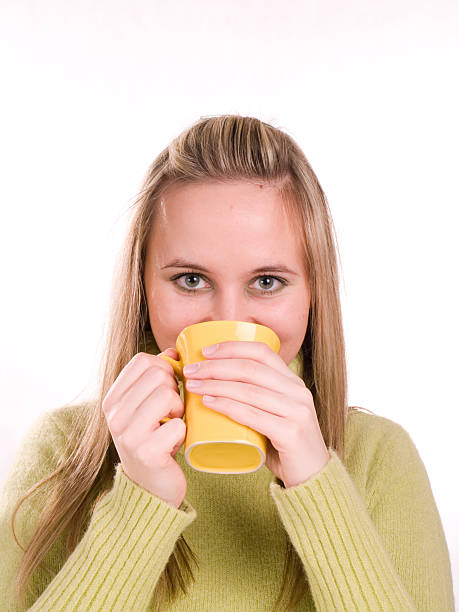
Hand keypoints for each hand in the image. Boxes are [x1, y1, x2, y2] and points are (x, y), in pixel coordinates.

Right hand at [102, 349, 186, 507]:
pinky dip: (184, 432)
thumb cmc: (154, 440)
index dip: (164, 368)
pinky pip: (179, 424)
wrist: (151, 488)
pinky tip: (174, 444)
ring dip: (179, 410)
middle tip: (171, 411)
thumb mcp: (147, 406)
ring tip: (173, 425)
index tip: (168, 387)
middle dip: (174, 390)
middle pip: (158, 375)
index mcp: (112, 399)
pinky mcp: (147, 452)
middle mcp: (114, 415)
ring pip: (167, 395)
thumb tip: (174, 350)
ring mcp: (128, 434)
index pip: (142, 361)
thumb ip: (156, 378)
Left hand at [183, 341, 329, 487]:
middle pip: (250, 369)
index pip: (261, 352)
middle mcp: (297, 392)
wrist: (312, 478)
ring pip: (249, 390)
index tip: (205, 351)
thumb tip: (213, 385)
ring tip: (193, 386)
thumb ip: (254, 399)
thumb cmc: (284, 446)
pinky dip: (228, 406)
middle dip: (215, 366)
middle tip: (190, 371)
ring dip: (215, 385)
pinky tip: (209, 402)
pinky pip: (253, 415)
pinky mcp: (291, 433)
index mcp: (293, 382)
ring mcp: (297, 412)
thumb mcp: (274, 414)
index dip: (231, 347)